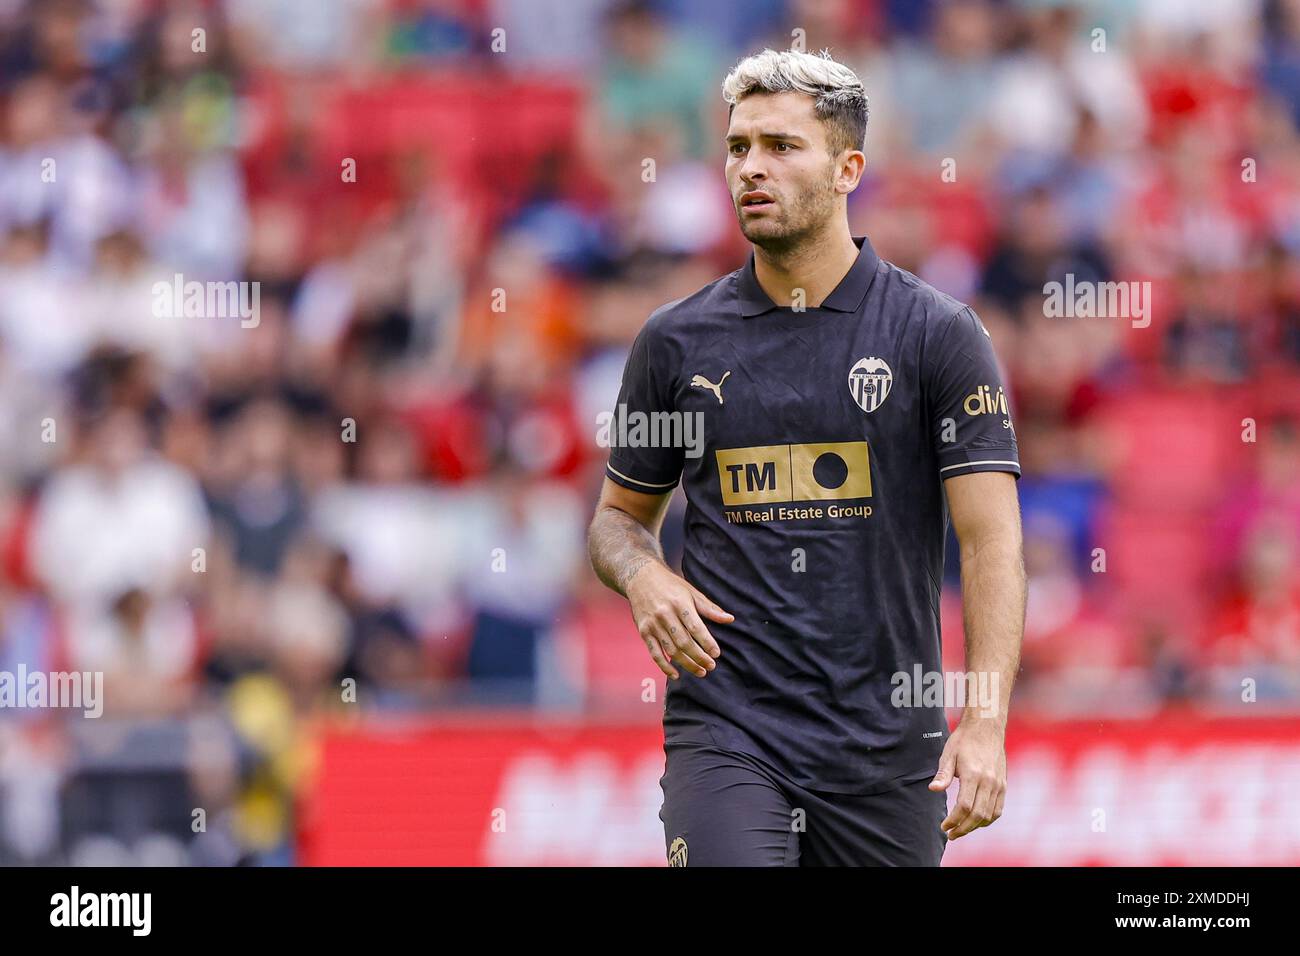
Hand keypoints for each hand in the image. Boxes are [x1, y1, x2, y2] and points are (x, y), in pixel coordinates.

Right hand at [625, 562, 731, 679]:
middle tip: (711, 666)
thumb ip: (709, 608)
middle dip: (699, 656)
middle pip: (684, 641)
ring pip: (671, 649)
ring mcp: (653, 624)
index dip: (707, 642)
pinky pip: (654, 652)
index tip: (716, 654)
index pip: (695, 627)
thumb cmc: (671, 585)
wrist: (641, 577)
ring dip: (686, 664)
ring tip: (700, 672)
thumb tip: (729, 619)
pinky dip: (664, 665)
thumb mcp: (691, 592)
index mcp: (680, 603)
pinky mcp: (643, 631)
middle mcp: (665, 614)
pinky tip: (675, 675)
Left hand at [928, 718, 1006, 839]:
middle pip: (977, 815)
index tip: (944, 826)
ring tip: (961, 830)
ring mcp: (998, 784)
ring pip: (989, 815)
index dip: (954, 820)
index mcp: (973, 774)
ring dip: (975, 826)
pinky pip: (998, 809)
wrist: (986, 727)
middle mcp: (989, 782)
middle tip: (951, 834)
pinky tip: (976, 821)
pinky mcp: (1003, 785)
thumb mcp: (948, 754)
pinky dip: (988, 820)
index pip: (964, 806)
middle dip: (963, 828)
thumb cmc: (964, 740)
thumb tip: (933, 789)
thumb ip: (943, 774)